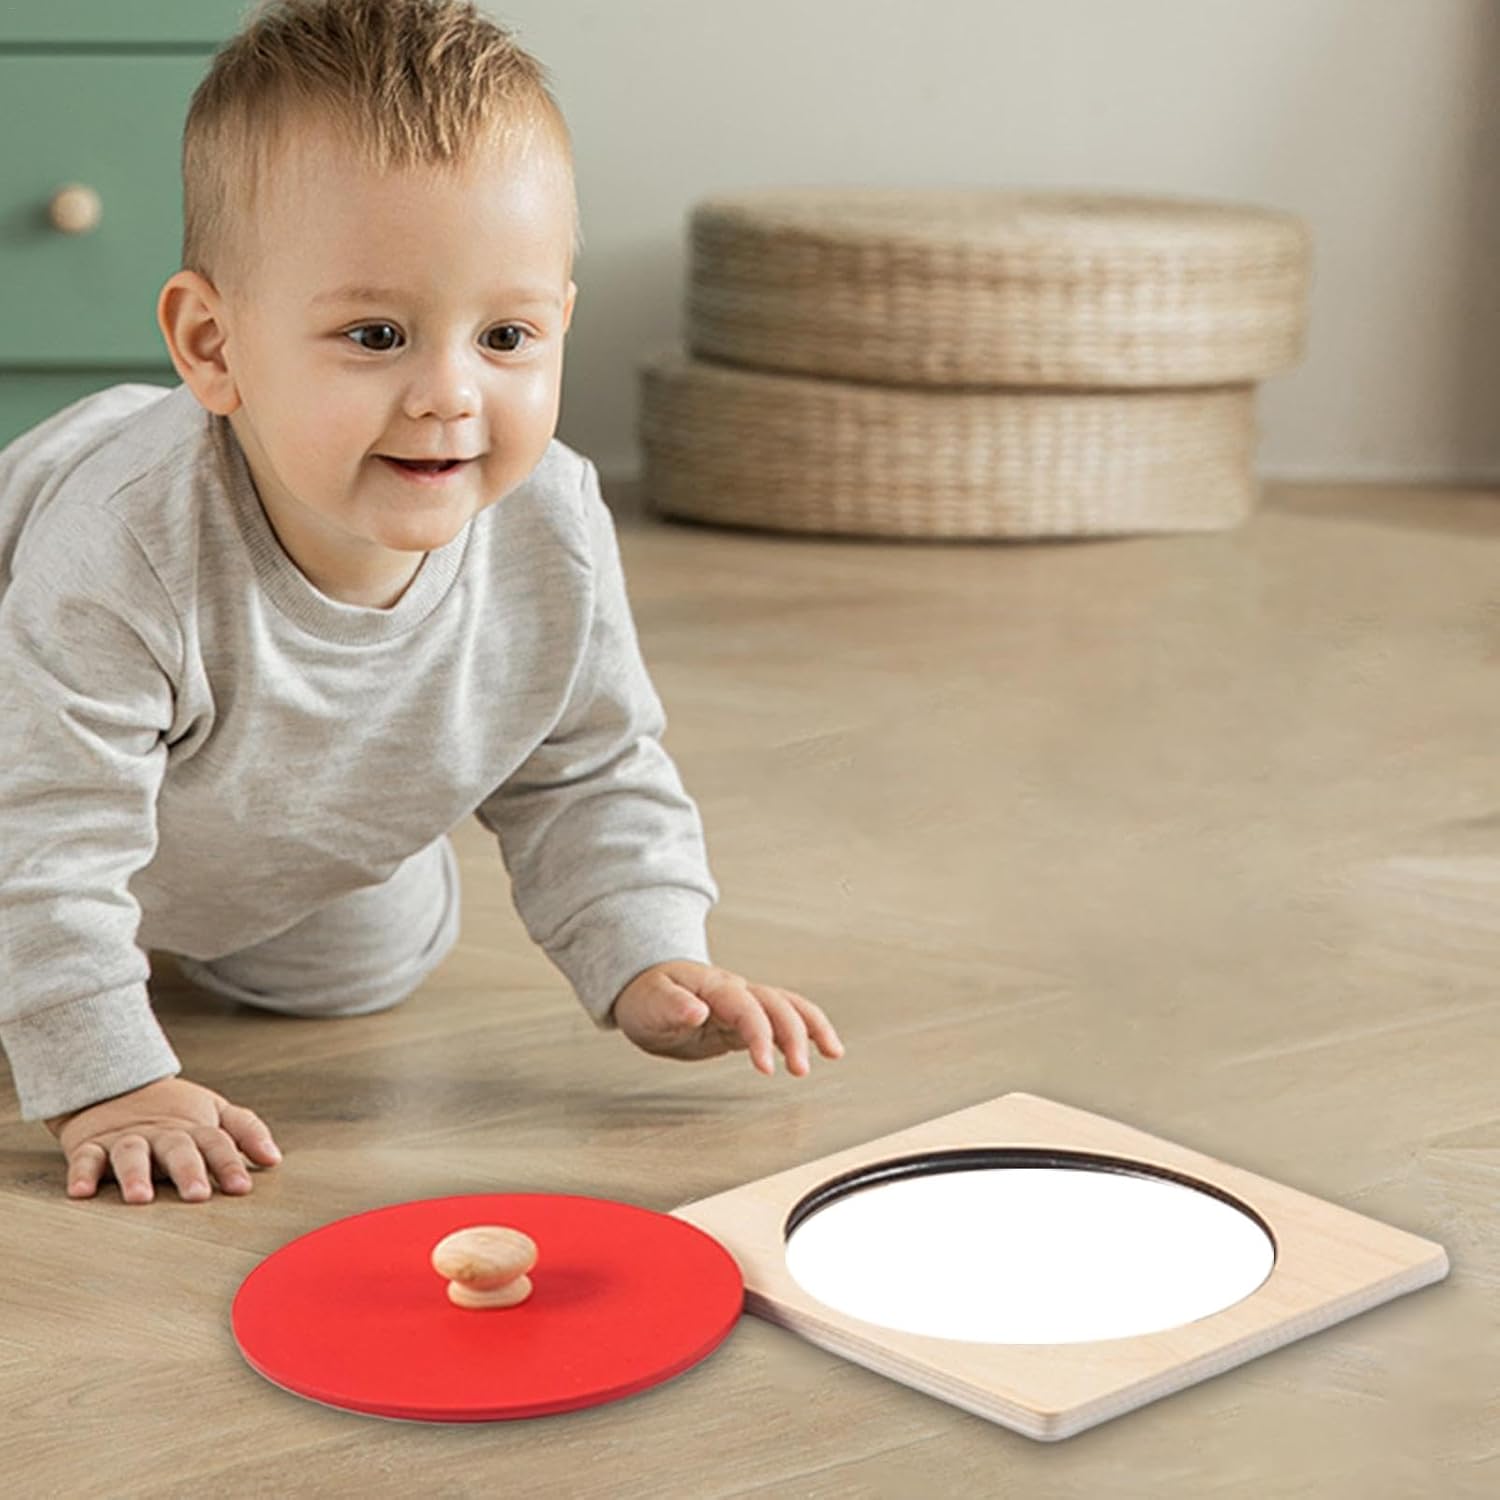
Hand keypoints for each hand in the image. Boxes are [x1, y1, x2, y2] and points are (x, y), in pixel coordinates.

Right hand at [43, 1075, 282, 1204]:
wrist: (117, 1083)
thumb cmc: (174, 1111)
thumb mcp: (215, 1113)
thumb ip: (246, 1132)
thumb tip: (275, 1159)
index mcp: (195, 1129)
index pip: (217, 1143)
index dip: (229, 1164)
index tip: (241, 1188)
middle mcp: (163, 1134)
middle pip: (178, 1149)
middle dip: (188, 1171)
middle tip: (197, 1196)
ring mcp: (127, 1138)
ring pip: (131, 1153)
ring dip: (134, 1174)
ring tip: (139, 1198)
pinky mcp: (91, 1145)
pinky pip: (85, 1158)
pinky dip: (81, 1173)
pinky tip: (81, 1192)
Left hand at [611, 960, 844, 1075]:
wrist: (645, 989)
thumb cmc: (646, 995)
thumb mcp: (649, 1002)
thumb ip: (672, 1006)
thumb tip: (696, 1010)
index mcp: (715, 987)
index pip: (747, 1008)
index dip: (760, 1036)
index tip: (766, 1068)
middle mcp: (736, 991)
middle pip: (778, 1005)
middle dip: (795, 1036)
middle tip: (800, 1071)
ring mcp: (744, 1004)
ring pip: (789, 1007)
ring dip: (812, 1028)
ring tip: (833, 1052)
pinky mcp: (746, 1020)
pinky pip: (783, 1021)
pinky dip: (806, 1032)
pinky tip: (822, 1049)